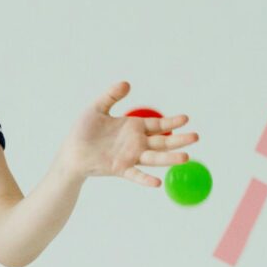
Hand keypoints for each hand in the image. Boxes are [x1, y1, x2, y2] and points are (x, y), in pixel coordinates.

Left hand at [61, 81, 197, 186]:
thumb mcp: (97, 108)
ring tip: (186, 157)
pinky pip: (136, 175)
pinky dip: (146, 179)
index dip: (172, 121)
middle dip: (179, 140)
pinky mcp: (120, 169)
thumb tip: (127, 83)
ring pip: (154, 158)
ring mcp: (130, 157)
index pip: (158, 125)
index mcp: (133, 128)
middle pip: (162, 142)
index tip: (187, 118)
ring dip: (170, 158)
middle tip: (196, 137)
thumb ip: (112, 96)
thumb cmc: (83, 131)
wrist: (71, 152)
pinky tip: (158, 182)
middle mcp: (136, 143)